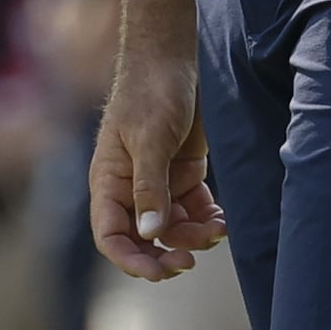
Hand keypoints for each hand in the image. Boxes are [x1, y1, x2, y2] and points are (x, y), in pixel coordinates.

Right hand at [89, 40, 226, 279]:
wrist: (172, 57)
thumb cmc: (152, 92)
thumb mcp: (150, 138)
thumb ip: (151, 187)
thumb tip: (151, 234)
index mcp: (109, 183)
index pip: (110, 235)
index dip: (131, 260)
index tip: (158, 272)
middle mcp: (130, 188)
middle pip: (143, 239)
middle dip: (165, 255)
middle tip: (190, 262)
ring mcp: (158, 182)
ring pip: (172, 228)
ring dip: (193, 237)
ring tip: (217, 229)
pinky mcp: (182, 174)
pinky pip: (192, 210)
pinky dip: (206, 219)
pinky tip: (221, 219)